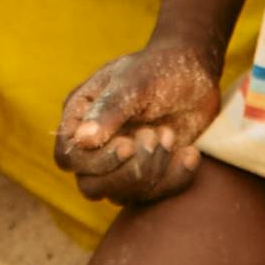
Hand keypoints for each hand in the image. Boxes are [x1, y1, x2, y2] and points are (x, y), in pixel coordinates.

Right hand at [51, 31, 221, 208]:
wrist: (195, 73)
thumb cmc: (157, 69)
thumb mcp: (134, 82)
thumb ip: (108, 110)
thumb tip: (82, 140)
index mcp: (80, 115)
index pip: (69, 157)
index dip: (95, 161)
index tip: (128, 144)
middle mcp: (94, 144)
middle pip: (91, 185)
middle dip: (128, 170)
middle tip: (155, 136)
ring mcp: (120, 163)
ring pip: (121, 195)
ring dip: (153, 171)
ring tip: (171, 135)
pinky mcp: (147, 174)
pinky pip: (153, 196)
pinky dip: (175, 178)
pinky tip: (191, 153)